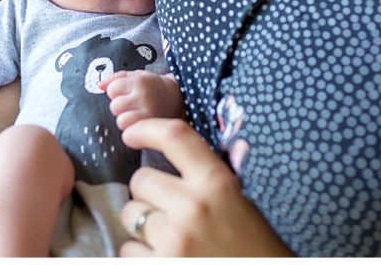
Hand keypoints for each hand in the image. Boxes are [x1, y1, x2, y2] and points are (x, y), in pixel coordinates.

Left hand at [99, 71, 182, 129]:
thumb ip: (116, 78)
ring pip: (121, 121)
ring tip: (136, 115)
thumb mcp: (137, 76)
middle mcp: (144, 96)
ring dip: (125, 119)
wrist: (178, 98)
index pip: (112, 89)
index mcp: (139, 81)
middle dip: (120, 107)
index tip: (126, 93)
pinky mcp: (152, 129)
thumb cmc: (152, 86)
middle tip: (132, 105)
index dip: (116, 92)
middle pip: (115, 107)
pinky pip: (129, 134)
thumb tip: (99, 85)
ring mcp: (149, 114)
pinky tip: (139, 125)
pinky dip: (131, 131)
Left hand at [118, 118, 291, 255]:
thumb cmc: (252, 245)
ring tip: (168, 235)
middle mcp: (192, 207)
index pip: (174, 137)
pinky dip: (140, 253)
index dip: (146, 128)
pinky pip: (127, 249)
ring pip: (130, 214)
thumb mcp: (237, 199)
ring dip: (142, 223)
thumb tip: (169, 149)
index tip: (132, 133)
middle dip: (148, 191)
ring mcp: (173, 240)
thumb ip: (206, 174)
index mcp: (217, 183)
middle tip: (168, 208)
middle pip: (141, 179)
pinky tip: (164, 255)